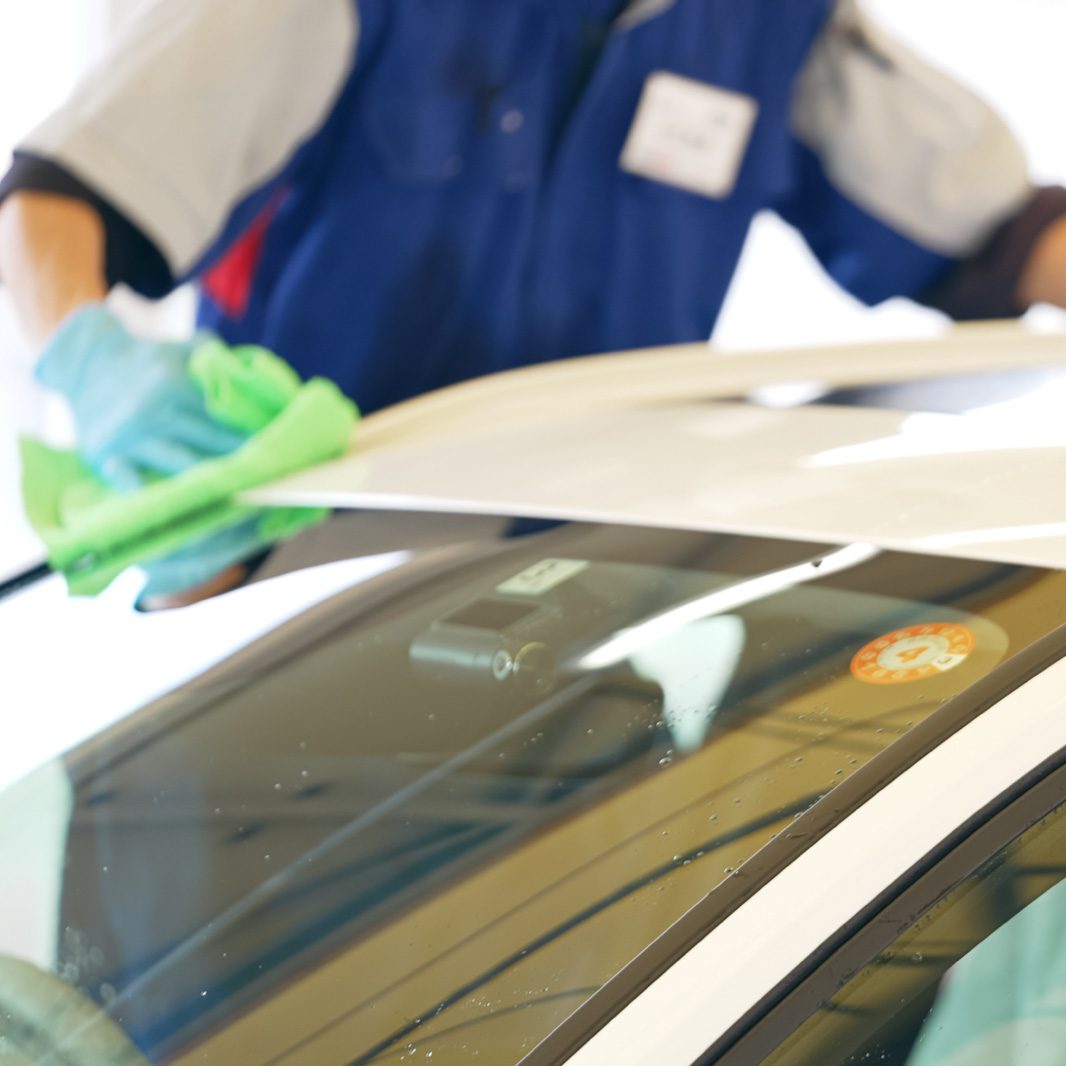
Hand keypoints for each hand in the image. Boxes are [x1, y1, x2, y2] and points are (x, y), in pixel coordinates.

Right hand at [35, 305, 268, 603]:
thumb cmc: (152, 359)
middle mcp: (155, 410)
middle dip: (251, 470)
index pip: (231, 422)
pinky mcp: (107, 456)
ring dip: (220, 490)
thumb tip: (276, 386)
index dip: (264, 444)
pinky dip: (164, 500)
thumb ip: (228, 364)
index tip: (293, 461)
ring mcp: (131, 436)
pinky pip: (135, 485)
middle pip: (216, 449)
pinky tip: (196, 515)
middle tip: (285, 489)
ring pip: (186, 470)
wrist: (86, 358)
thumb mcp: (190, 349)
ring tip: (254, 506)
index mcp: (178, 385)